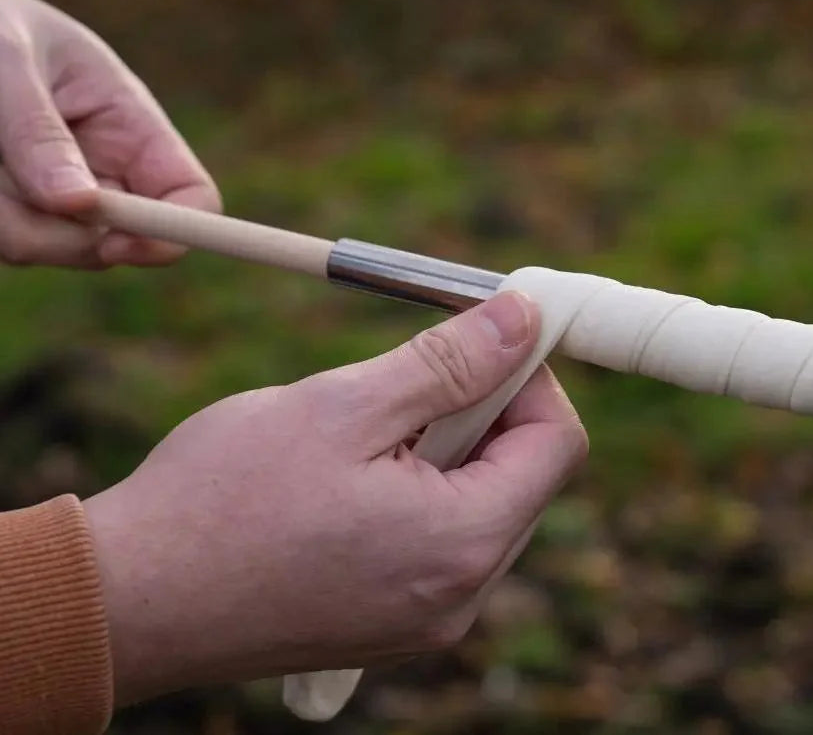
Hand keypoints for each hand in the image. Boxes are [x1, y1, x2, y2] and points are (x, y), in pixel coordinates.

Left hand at [0, 0, 218, 267]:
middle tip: (0, 186)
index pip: (193, 197)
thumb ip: (40, 133)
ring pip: (48, 247)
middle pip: (116, 241)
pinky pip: (4, 243)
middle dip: (60, 231)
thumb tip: (79, 204)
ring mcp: (57, 200)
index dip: (173, 232)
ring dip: (5, 216)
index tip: (116, 242)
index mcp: (134, 128)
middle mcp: (105, 172)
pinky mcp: (14, 213)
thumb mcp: (8, 61)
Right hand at [83, 292, 587, 705]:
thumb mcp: (346, 406)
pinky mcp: (387, 622)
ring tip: (364, 423)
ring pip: (478, 501)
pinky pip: (435, 537)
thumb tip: (523, 318)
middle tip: (413, 368)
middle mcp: (460, 596)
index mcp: (462, 543)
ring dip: (443, 444)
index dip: (531, 374)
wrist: (127, 600)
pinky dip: (415, 486)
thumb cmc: (224, 498)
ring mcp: (425, 618)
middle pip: (523, 473)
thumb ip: (449, 362)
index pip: (557, 441)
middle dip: (484, 406)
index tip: (484, 330)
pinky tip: (349, 469)